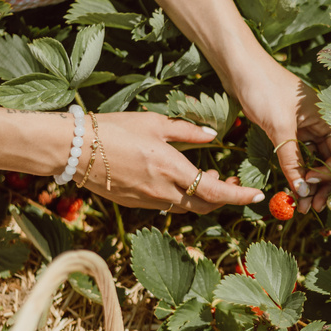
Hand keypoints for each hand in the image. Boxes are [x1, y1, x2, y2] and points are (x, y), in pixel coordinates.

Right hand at [76, 111, 264, 213]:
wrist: (73, 149)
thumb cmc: (114, 129)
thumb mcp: (155, 123)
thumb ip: (187, 132)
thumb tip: (212, 137)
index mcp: (172, 169)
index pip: (216, 193)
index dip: (240, 196)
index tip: (257, 195)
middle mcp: (163, 191)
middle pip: (205, 206)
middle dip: (223, 198)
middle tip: (230, 182)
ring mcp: (148, 201)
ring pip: (186, 208)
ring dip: (201, 198)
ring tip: (207, 178)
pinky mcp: (135, 204)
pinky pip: (166, 205)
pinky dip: (180, 197)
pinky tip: (179, 181)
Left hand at [233, 61, 330, 212]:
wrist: (238, 66)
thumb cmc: (263, 88)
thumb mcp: (280, 127)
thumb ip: (293, 160)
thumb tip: (303, 191)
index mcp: (327, 117)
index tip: (311, 182)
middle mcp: (319, 123)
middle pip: (329, 160)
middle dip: (321, 185)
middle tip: (310, 209)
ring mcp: (303, 127)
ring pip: (313, 161)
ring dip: (307, 183)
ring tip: (299, 206)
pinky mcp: (286, 130)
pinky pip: (297, 155)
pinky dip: (295, 172)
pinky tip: (290, 187)